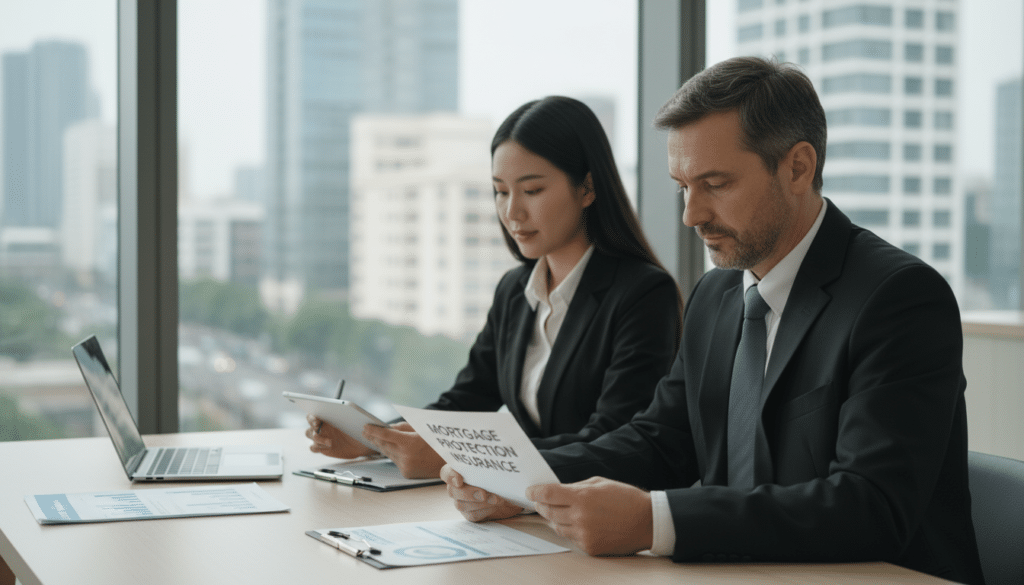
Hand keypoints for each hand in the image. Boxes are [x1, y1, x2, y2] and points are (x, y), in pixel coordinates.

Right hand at [304, 414, 374, 458]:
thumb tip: (355, 416)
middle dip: (312, 424)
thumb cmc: (358, 431)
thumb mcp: (358, 422)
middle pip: (310, 423)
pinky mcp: (322, 448)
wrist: (360, 445)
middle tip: (317, 426)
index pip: (314, 413)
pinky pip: (313, 447)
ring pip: (310, 435)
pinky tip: (328, 448)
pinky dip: (318, 447)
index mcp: (328, 416)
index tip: (317, 420)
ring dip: (317, 438)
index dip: (312, 416)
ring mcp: (321, 437)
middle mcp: (322, 426)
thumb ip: (353, 417)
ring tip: (330, 442)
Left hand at [362, 422, 446, 478]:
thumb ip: (402, 428)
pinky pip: (395, 461)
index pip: (386, 435)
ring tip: (372, 439)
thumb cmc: (437, 442)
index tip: (365, 427)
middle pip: (384, 445)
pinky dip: (391, 454)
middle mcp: (406, 456)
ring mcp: (406, 466)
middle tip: (365, 432)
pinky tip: (386, 449)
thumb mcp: (421, 430)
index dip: (374, 430)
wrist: (451, 462)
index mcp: (410, 443)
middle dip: (374, 438)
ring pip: (388, 454)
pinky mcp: (406, 473)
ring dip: (380, 446)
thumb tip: (387, 429)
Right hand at [440, 464, 522, 520]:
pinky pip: (472, 515)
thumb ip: (490, 465)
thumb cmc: (503, 475)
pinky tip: (495, 506)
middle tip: (484, 494)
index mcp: (460, 470)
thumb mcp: (498, 468)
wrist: (512, 491)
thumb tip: (490, 460)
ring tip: (496, 499)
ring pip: (460, 505)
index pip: (446, 472)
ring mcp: (463, 501)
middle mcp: (458, 486)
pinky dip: (485, 510)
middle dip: (469, 493)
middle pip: (452, 491)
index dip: (450, 476)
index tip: (459, 481)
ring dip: (480, 503)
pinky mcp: (470, 513)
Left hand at [527, 477, 652, 555]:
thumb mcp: (599, 483)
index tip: (530, 491)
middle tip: (539, 501)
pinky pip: (570, 538)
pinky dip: (568, 530)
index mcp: (582, 497)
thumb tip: (559, 491)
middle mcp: (580, 517)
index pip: (547, 495)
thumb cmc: (625, 498)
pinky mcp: (589, 547)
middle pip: (548, 511)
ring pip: (557, 527)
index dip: (535, 492)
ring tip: (556, 512)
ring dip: (553, 518)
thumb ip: (576, 487)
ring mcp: (584, 534)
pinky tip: (573, 523)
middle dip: (542, 505)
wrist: (647, 522)